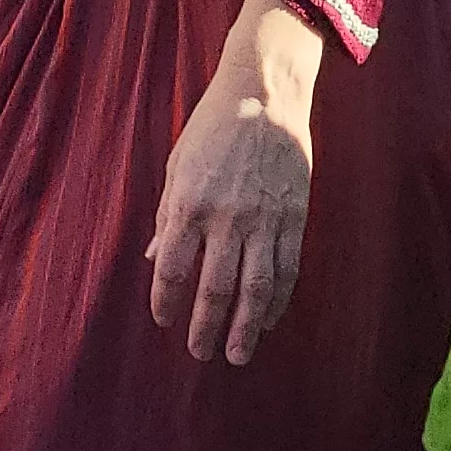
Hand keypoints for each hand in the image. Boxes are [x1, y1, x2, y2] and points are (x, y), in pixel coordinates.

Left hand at [146, 0, 321, 365]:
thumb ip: (169, 216)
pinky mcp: (295, 217)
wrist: (264, 95)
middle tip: (200, 354)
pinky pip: (288, 270)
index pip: (175, 268)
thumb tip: (155, 260)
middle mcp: (227, 218)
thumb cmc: (212, 129)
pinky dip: (279, 301)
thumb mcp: (178, 166)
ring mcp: (265, 220)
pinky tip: (269, 320)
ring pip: (257, 289)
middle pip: (216, 288)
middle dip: (206, 327)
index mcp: (190, 203)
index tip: (163, 320)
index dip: (167, 301)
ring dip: (246, 327)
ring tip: (237, 354)